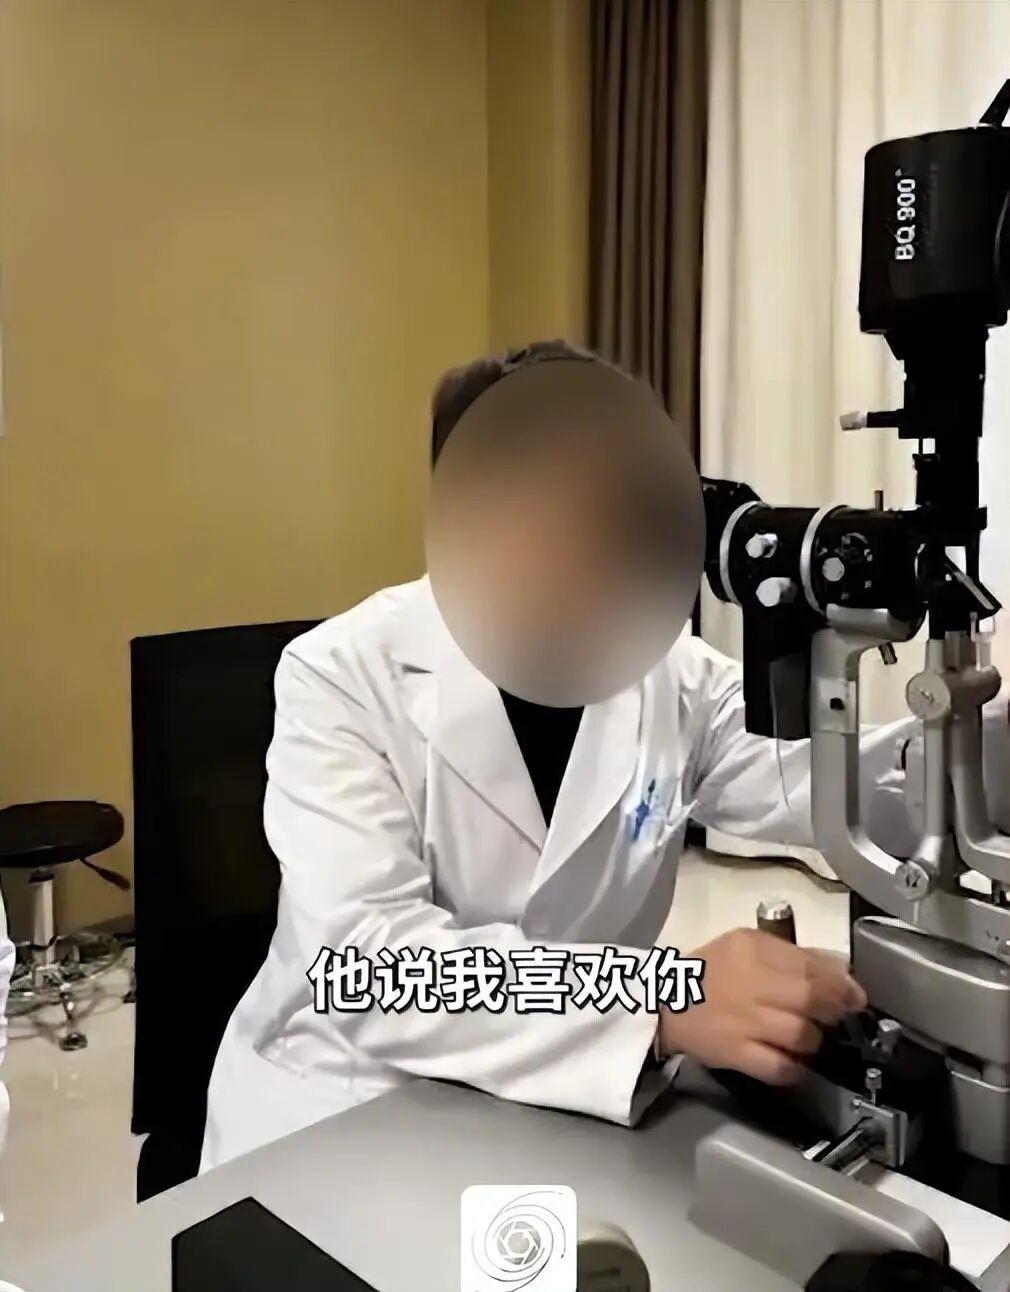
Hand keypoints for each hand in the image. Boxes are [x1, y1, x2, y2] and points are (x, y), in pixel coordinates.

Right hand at [657, 928, 866, 1084]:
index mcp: (752, 949)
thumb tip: (839, 970)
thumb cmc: (711, 971)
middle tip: (836, 1017)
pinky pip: (781, 1068)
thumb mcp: (746, 945)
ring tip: (806, 1037)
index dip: (842, 985)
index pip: (811, 966)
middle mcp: (750, 983)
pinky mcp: (736, 1054)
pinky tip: (794, 1062)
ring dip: (814, 1040)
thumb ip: (790, 954)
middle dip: (834, 1011)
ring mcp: (744, 1022)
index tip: (855, 996)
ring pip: (802, 1036)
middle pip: (811, 1000)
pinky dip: (795, 1068)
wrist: (664, 1003)